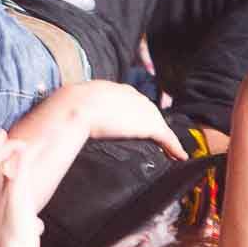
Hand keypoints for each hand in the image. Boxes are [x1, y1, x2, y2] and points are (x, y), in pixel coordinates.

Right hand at [69, 79, 184, 158]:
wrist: (78, 106)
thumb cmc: (70, 106)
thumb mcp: (76, 104)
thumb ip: (82, 111)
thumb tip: (68, 119)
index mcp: (115, 90)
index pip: (131, 104)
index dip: (136, 117)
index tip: (135, 127)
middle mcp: (133, 96)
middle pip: (149, 113)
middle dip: (153, 126)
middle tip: (157, 142)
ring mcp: (143, 109)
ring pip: (160, 125)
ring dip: (166, 139)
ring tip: (171, 152)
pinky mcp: (149, 124)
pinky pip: (166, 138)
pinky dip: (174, 147)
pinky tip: (179, 156)